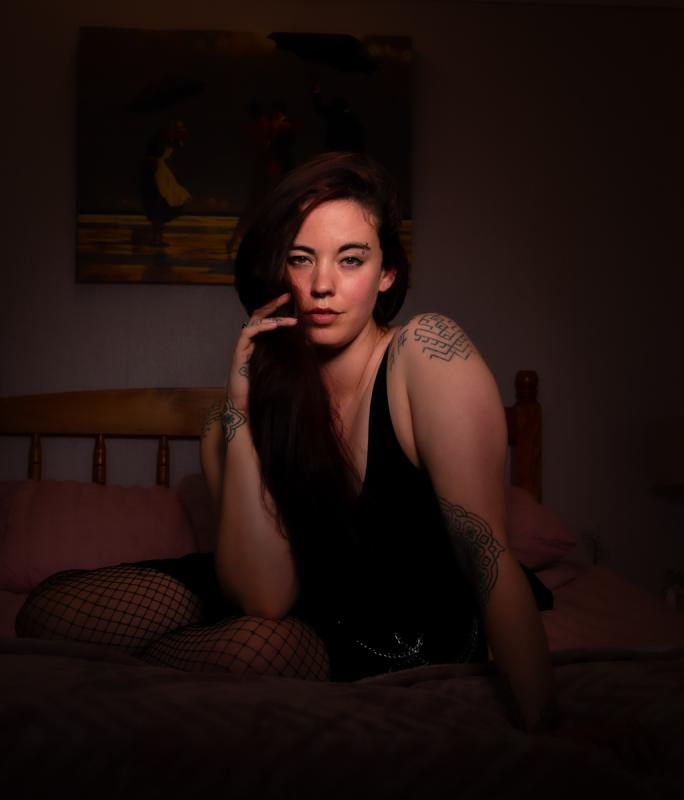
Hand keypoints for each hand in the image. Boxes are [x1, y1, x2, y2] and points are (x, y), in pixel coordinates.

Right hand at [227, 292, 296, 410]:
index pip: (267, 319)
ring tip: (289, 319)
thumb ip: (288, 355)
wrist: (245, 407)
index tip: (291, 301)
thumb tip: (309, 346)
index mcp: (258, 343)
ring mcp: (242, 347)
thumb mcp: (281, 368)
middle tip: (287, 296)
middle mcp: (249, 342)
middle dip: (273, 304)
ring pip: (255, 322)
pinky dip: (261, 327)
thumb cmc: (263, 389)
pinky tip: (273, 326)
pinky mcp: (238, 353)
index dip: (277, 309)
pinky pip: (248, 333)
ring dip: (272, 317)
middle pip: (259, 315)